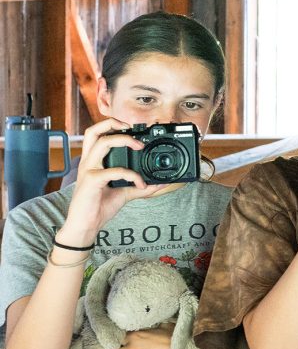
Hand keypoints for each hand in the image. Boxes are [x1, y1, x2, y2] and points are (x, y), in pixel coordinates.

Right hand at [58, 118, 162, 243]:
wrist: (86, 225)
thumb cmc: (99, 206)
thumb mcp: (124, 193)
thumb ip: (140, 186)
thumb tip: (161, 183)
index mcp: (94, 161)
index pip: (97, 134)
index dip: (113, 126)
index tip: (133, 128)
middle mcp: (88, 161)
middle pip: (93, 131)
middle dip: (113, 123)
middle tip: (133, 129)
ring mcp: (88, 169)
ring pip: (101, 143)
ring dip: (123, 141)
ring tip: (140, 146)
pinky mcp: (92, 181)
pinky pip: (113, 171)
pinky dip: (131, 174)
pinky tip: (141, 184)